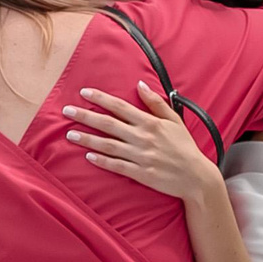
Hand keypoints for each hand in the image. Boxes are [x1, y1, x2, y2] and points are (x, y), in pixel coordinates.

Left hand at [62, 83, 223, 201]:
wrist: (196, 176)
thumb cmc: (185, 147)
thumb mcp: (174, 120)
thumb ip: (156, 103)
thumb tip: (141, 85)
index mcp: (150, 123)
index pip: (120, 107)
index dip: (101, 99)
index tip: (84, 92)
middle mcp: (142, 137)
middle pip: (109, 124)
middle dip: (86, 116)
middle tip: (66, 111)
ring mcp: (140, 156)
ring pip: (108, 145)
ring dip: (88, 139)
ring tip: (70, 134)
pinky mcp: (140, 173)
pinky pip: (116, 166)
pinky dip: (102, 161)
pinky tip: (88, 156)